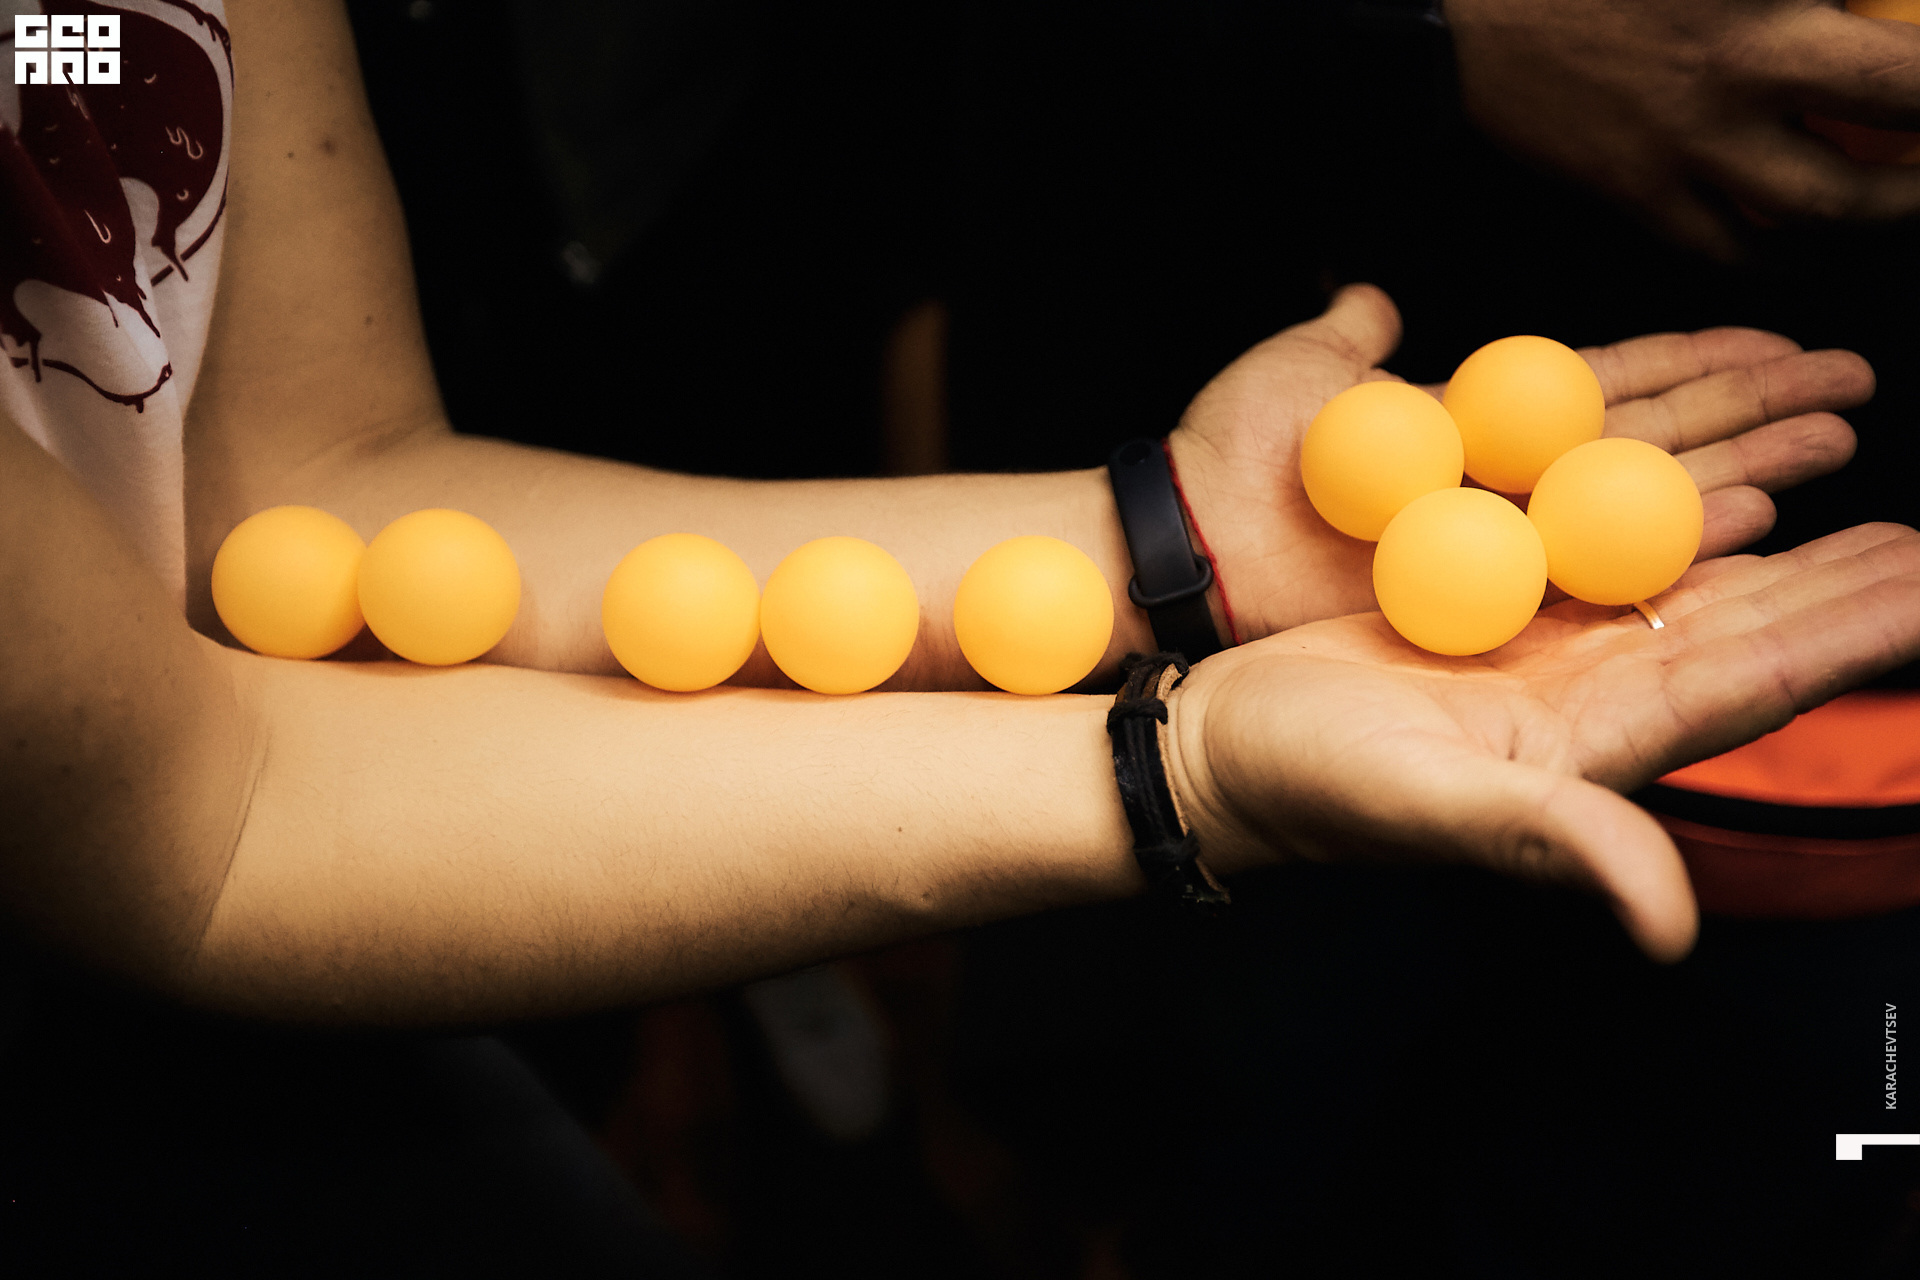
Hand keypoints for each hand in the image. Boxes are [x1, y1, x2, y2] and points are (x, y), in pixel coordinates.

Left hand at [1167, 284, 1864, 640]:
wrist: (1180, 544)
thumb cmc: (1227, 456)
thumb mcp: (1302, 372)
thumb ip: (1353, 337)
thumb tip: (1374, 299)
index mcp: (1476, 430)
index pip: (1615, 390)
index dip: (1699, 366)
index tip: (1780, 346)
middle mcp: (1507, 495)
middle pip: (1655, 447)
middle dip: (1756, 415)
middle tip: (1850, 390)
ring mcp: (1505, 552)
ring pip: (1648, 506)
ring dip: (1747, 471)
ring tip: (1834, 444)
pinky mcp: (1493, 609)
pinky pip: (1600, 571)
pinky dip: (1675, 541)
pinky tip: (1755, 518)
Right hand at [1167, 521, 1919, 960]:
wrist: (1225, 745)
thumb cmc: (1312, 785)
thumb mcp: (1430, 806)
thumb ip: (1555, 842)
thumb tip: (1672, 925)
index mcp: (1595, 748)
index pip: (1750, 686)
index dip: (1848, 642)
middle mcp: (1591, 704)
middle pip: (1745, 639)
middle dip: (1846, 597)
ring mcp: (1547, 663)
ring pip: (1692, 600)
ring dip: (1785, 565)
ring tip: (1873, 526)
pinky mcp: (1495, 622)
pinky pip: (1606, 569)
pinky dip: (1675, 537)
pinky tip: (1725, 514)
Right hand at [1442, 0, 1919, 256]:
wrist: (1460, 23)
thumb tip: (1877, 3)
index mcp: (1760, 8)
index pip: (1903, 64)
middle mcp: (1737, 75)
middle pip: (1893, 119)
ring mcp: (1687, 147)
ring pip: (1828, 208)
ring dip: (1892, 208)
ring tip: (1911, 194)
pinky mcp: (1639, 195)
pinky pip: (1735, 250)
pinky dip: (1790, 253)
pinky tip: (1816, 239)